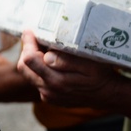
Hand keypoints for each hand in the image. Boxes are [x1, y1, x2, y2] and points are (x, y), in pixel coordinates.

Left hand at [16, 30, 130, 120]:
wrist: (106, 95)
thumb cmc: (100, 75)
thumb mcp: (89, 64)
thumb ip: (67, 61)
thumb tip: (47, 56)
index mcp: (56, 80)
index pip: (30, 59)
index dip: (28, 43)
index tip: (30, 31)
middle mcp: (48, 90)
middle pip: (24, 68)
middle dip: (26, 50)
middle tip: (35, 38)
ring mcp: (48, 96)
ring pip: (29, 75)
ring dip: (33, 61)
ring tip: (43, 48)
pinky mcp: (50, 98)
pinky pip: (37, 82)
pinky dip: (39, 70)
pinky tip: (51, 63)